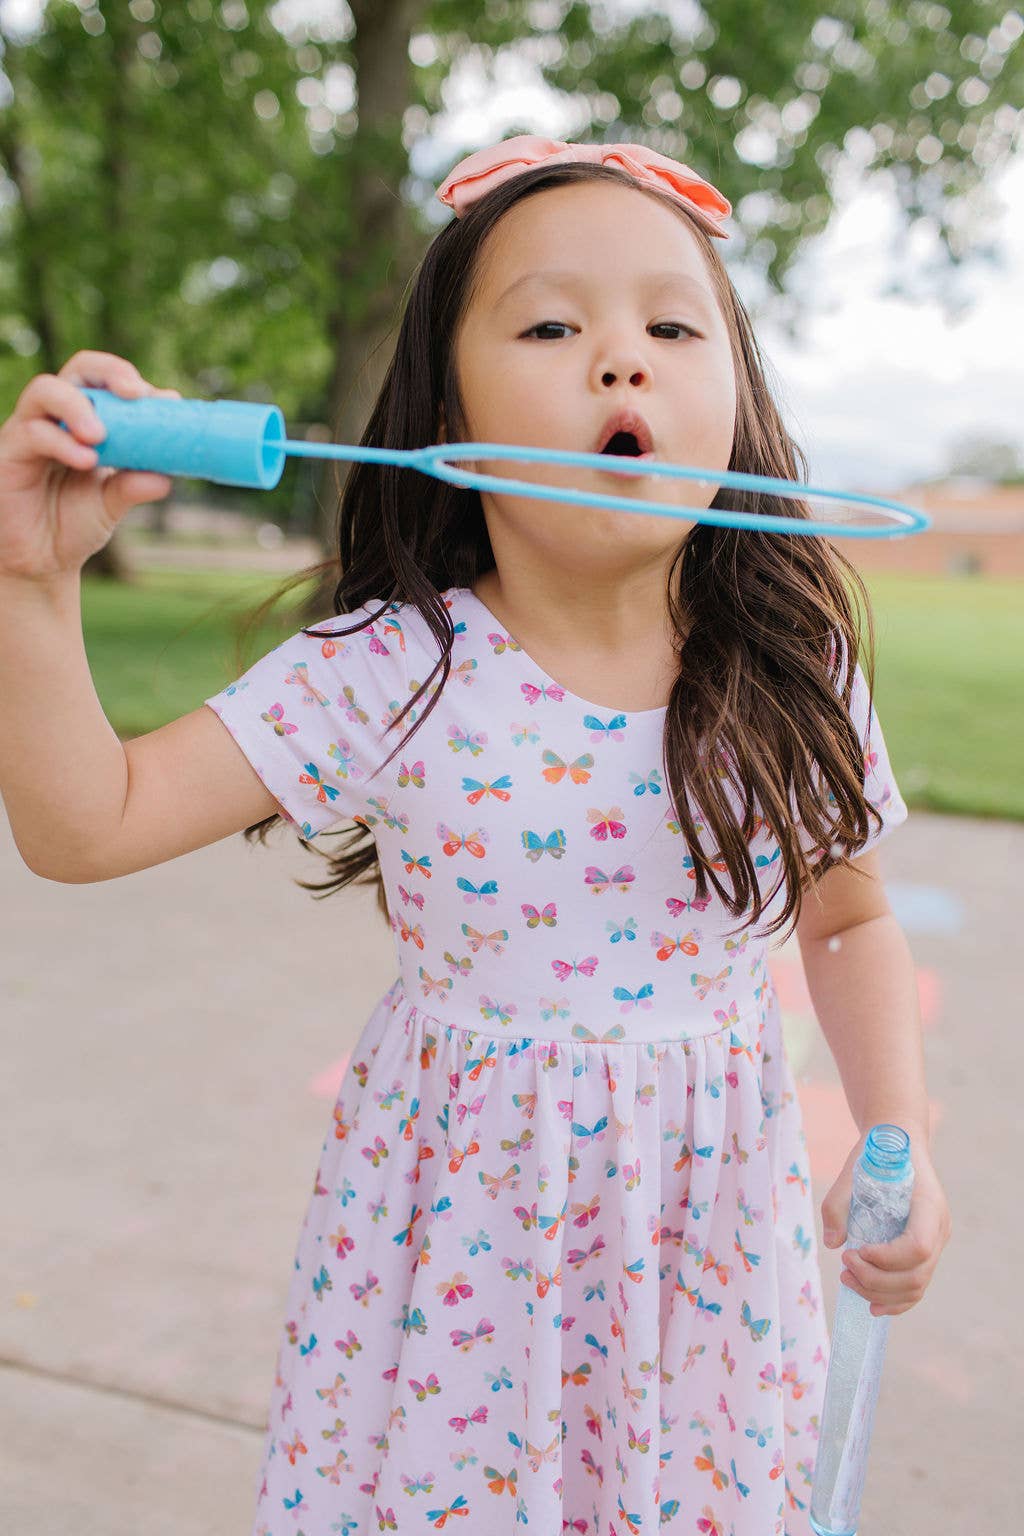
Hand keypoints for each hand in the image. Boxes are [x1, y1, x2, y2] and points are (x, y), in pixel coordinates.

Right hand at [0, 350, 180, 585]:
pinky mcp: (8, 451)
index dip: (135, 383)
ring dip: (79, 405)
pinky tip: (86, 461)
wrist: (41, 562)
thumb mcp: (113, 503)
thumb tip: (166, 477)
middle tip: (135, 395)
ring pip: (46, 390)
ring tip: (101, 435)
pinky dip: (62, 442)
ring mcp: (29, 430)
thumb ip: (135, 486)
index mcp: (87, 421)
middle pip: (78, 370)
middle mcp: (57, 417)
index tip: (167, 401)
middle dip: (110, 373)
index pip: (108, 382)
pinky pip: (32, 432)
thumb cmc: (74, 524)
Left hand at [820, 1126, 951, 1317]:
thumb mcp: (852, 1171)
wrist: (900, 1144)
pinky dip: (897, 1301)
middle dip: (876, 1280)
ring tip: (848, 1280)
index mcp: (928, 1204)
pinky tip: (872, 1305)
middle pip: (917, 1274)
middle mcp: (939, 1227)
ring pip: (917, 1285)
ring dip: (880, 1292)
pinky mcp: (928, 1251)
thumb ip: (838, 1205)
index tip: (856, 1251)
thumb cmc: (876, 1156)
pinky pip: (918, 1286)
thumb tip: (833, 1243)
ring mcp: (937, 1242)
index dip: (887, 1259)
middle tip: (844, 1268)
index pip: (918, 1246)